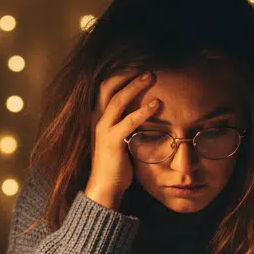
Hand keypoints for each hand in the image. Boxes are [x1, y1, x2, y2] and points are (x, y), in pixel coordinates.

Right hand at [85, 72, 159, 208]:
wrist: (104, 186)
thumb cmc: (115, 164)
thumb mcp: (118, 139)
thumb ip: (125, 124)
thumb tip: (144, 113)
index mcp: (97, 117)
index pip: (106, 87)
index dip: (120, 75)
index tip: (138, 67)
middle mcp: (97, 119)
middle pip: (108, 86)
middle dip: (127, 74)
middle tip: (147, 68)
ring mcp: (103, 129)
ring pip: (118, 99)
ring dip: (136, 85)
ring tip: (152, 76)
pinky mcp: (112, 141)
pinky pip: (129, 121)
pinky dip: (143, 111)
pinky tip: (156, 104)